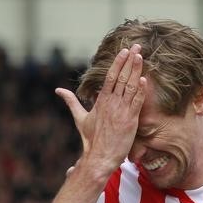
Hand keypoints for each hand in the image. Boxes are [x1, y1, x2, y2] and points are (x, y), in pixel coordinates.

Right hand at [55, 44, 146, 178]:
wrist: (98, 157)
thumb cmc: (90, 140)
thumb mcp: (80, 118)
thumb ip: (71, 102)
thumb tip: (57, 90)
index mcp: (101, 101)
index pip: (110, 76)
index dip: (118, 62)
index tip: (125, 51)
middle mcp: (111, 103)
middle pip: (121, 77)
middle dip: (129, 60)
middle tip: (137, 46)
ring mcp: (121, 111)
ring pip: (130, 86)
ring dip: (136, 70)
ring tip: (141, 56)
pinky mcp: (130, 121)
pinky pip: (136, 102)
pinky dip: (140, 91)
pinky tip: (144, 79)